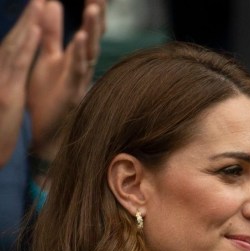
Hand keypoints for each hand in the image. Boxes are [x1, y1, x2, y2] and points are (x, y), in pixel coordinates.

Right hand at [0, 0, 43, 167]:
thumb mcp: (6, 109)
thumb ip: (10, 90)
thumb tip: (16, 83)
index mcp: (2, 80)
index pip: (14, 50)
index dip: (25, 30)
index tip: (38, 10)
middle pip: (14, 40)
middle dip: (28, 18)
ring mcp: (1, 81)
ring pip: (15, 45)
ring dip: (28, 22)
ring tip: (41, 2)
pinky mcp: (6, 92)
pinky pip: (18, 64)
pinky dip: (26, 45)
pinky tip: (36, 30)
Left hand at [27, 0, 104, 160]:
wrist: (47, 134)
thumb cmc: (48, 97)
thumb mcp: (47, 57)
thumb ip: (50, 32)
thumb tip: (51, 2)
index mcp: (75, 57)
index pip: (88, 28)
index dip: (93, 10)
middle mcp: (82, 67)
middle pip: (93, 36)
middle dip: (98, 15)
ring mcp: (79, 80)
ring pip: (89, 51)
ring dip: (92, 30)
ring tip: (93, 8)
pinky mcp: (72, 92)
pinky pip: (78, 70)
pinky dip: (80, 54)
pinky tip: (81, 37)